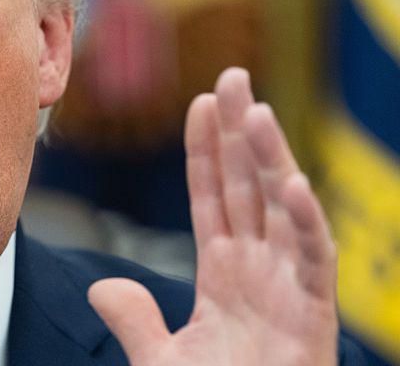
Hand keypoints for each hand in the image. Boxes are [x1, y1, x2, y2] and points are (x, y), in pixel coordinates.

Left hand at [88, 68, 338, 364]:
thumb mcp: (161, 359)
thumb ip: (133, 320)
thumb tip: (101, 287)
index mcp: (224, 274)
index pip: (212, 196)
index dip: (206, 150)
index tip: (199, 103)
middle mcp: (259, 269)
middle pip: (247, 186)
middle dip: (239, 132)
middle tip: (232, 76)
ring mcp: (288, 288)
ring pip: (280, 209)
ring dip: (269, 159)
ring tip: (255, 110)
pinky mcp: (312, 316)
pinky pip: (311, 261)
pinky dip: (303, 223)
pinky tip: (290, 183)